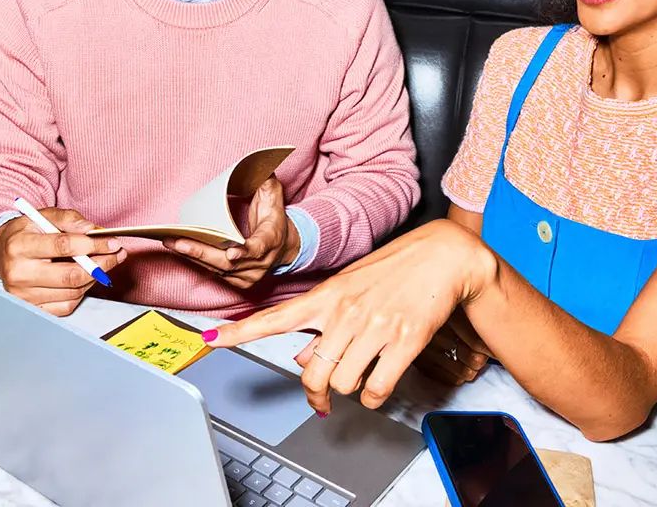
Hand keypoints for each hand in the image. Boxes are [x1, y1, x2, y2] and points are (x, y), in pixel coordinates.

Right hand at [0, 207, 126, 315]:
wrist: (1, 254)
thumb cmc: (27, 234)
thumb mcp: (43, 216)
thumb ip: (69, 219)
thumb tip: (94, 230)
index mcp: (19, 246)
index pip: (64, 246)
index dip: (93, 245)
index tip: (113, 242)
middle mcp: (18, 273)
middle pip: (71, 275)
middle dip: (101, 265)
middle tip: (116, 255)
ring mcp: (23, 295)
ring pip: (72, 292)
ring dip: (93, 278)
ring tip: (100, 264)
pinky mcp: (31, 309)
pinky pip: (66, 306)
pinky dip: (80, 292)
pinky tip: (82, 279)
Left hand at [164, 175, 299, 288]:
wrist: (286, 246)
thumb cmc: (274, 218)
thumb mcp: (274, 196)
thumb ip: (265, 180)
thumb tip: (256, 163)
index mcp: (271, 239)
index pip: (259, 247)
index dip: (245, 251)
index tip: (232, 253)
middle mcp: (262, 263)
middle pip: (229, 263)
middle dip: (202, 253)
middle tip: (178, 243)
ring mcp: (250, 275)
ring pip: (218, 269)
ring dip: (193, 257)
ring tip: (171, 243)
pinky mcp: (239, 282)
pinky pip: (214, 273)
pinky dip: (197, 262)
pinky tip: (180, 250)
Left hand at [203, 219, 495, 412]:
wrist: (444, 256)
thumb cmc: (395, 269)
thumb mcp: (350, 288)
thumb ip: (322, 323)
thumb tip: (301, 359)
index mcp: (327, 296)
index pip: (274, 318)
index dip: (239, 332)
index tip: (212, 339)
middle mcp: (346, 312)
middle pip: (311, 372)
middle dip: (315, 393)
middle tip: (320, 401)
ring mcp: (375, 327)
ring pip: (343, 384)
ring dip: (350, 390)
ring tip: (362, 374)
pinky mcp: (404, 341)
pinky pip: (376, 389)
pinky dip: (374, 397)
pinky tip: (378, 384)